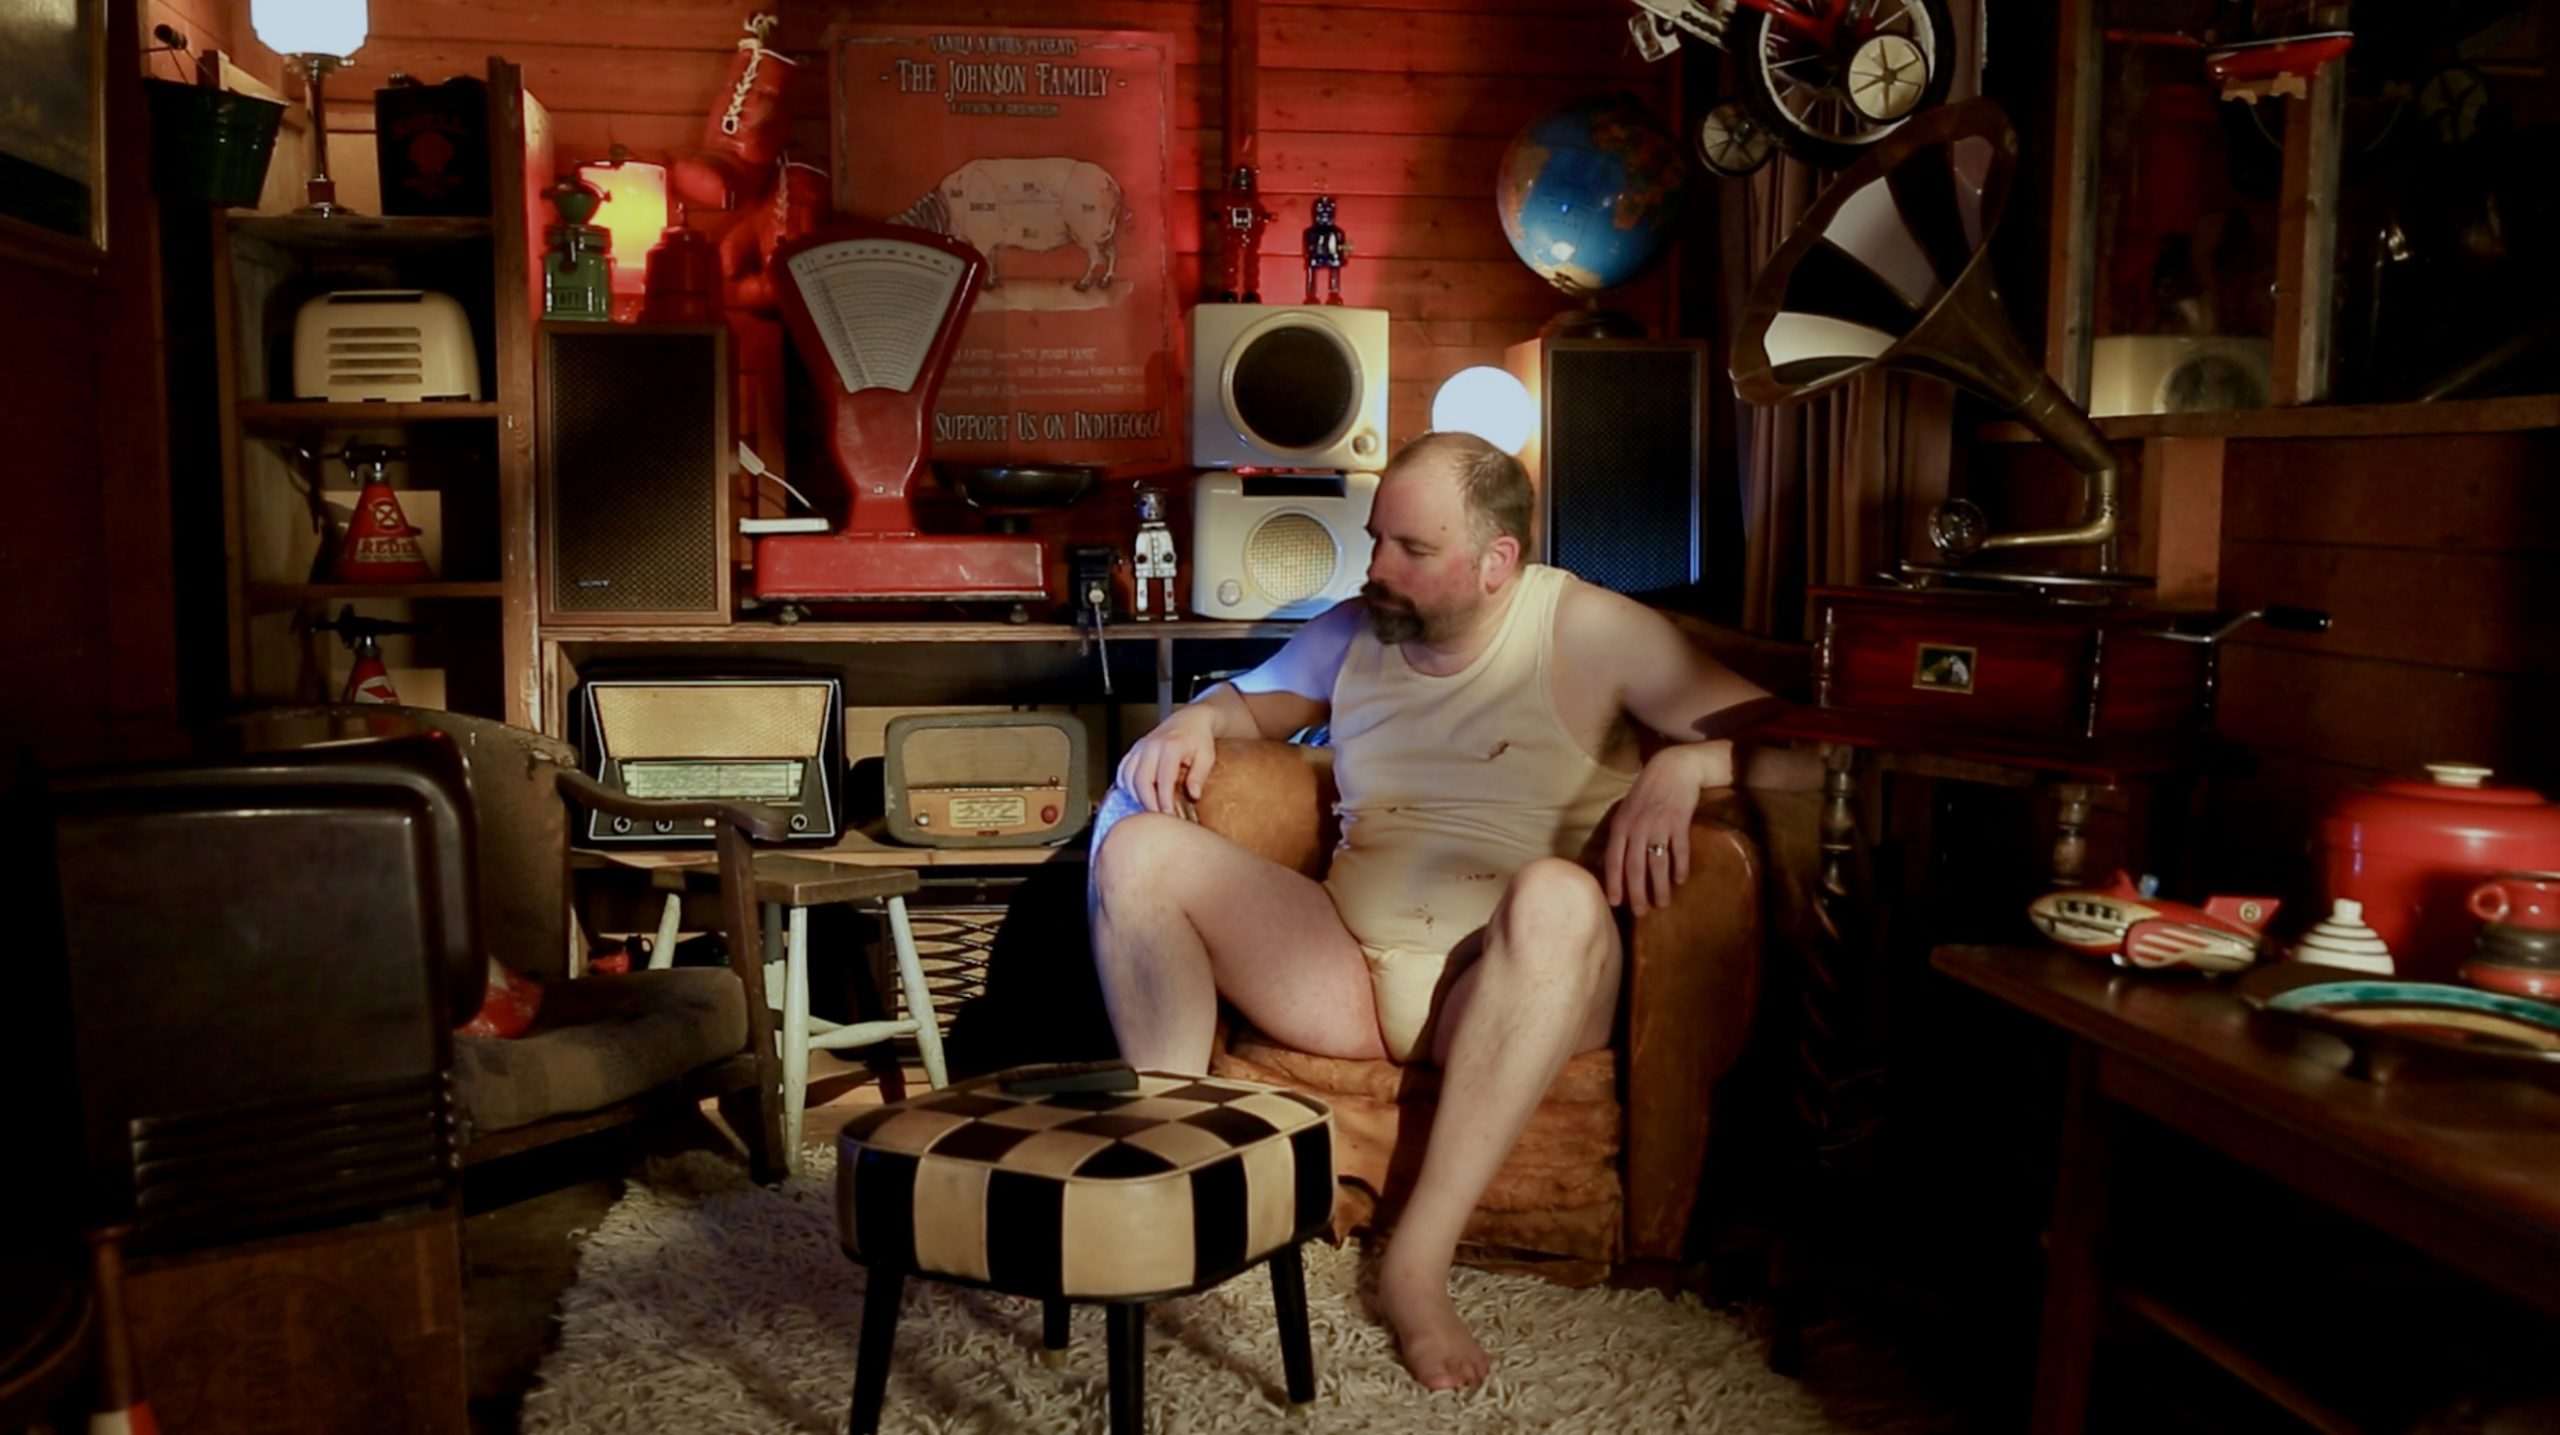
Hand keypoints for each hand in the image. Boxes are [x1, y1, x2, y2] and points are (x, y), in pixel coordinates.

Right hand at [1116, 705, 1221, 814]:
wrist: (1191, 719)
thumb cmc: (1199, 738)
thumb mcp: (1207, 757)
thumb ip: (1199, 776)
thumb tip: (1193, 795)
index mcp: (1171, 746)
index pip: (1163, 779)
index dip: (1165, 800)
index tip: (1169, 815)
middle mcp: (1151, 746)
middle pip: (1141, 780)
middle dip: (1148, 803)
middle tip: (1159, 817)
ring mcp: (1140, 747)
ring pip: (1128, 777)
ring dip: (1137, 796)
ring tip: (1152, 807)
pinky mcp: (1134, 750)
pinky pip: (1123, 771)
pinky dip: (1127, 786)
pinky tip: (1139, 794)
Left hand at [1603, 742, 1731, 916]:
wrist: (1673, 767)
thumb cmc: (1648, 792)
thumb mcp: (1627, 810)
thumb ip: (1621, 835)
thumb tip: (1612, 864)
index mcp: (1621, 825)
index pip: (1613, 860)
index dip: (1614, 883)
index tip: (1616, 903)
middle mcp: (1637, 826)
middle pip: (1635, 867)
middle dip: (1637, 892)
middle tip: (1641, 912)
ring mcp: (1658, 823)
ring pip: (1657, 862)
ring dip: (1660, 886)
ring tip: (1663, 903)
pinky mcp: (1679, 820)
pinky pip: (1679, 849)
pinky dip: (1680, 867)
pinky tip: (1681, 880)